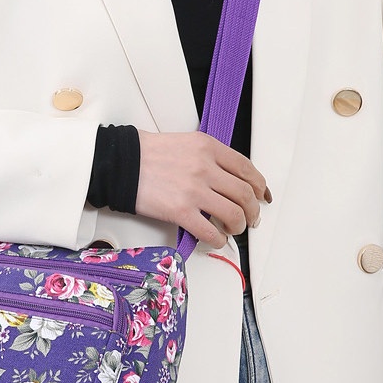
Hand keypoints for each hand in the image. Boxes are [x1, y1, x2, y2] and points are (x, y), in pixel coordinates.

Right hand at [135, 130, 270, 248]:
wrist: (120, 163)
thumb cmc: (147, 154)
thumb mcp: (186, 142)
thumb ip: (209, 157)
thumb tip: (228, 179)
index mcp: (208, 147)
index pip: (247, 169)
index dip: (260, 186)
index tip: (263, 196)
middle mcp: (205, 167)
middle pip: (245, 194)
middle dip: (253, 211)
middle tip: (251, 219)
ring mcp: (194, 190)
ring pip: (234, 214)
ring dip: (239, 226)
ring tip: (233, 229)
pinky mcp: (180, 211)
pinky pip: (211, 231)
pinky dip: (219, 239)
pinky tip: (216, 239)